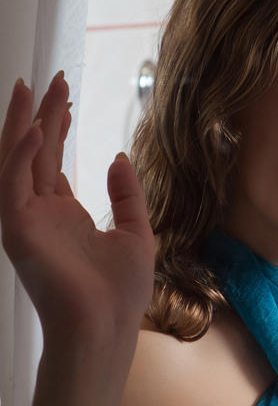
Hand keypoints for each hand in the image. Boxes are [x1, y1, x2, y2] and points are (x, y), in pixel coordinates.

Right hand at [0, 74, 154, 346]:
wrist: (107, 328)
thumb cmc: (121, 293)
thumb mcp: (136, 233)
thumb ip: (126, 195)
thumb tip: (118, 157)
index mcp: (64, 217)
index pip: (52, 163)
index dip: (56, 128)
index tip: (63, 95)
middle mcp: (40, 215)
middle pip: (35, 154)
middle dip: (41, 114)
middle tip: (51, 78)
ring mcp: (26, 222)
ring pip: (16, 162)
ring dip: (23, 124)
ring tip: (31, 87)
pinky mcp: (18, 231)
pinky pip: (12, 185)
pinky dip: (23, 156)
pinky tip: (38, 129)